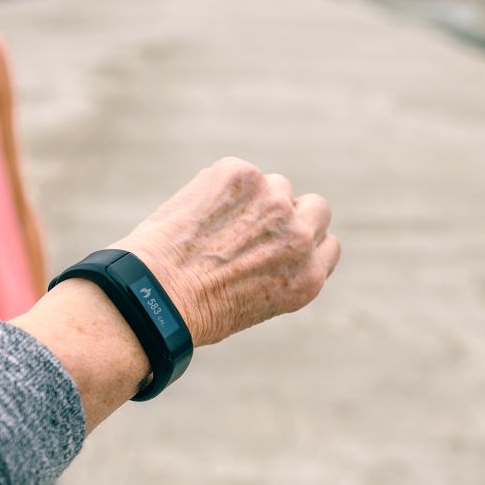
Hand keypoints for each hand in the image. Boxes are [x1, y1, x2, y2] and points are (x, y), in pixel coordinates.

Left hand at [113, 157, 340, 345]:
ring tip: (215, 223)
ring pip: (277, 185)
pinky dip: (220, 186)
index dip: (304, 242)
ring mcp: (272, 201)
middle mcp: (299, 237)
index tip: (280, 245)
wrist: (157, 293)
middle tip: (255, 225)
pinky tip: (196, 212)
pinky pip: (239, 173)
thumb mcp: (258, 304)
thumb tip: (273, 240)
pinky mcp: (241, 175)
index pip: (328, 243)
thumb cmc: (196, 310)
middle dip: (292, 213)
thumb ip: (281, 269)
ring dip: (255, 198)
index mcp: (309, 276)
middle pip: (317, 207)